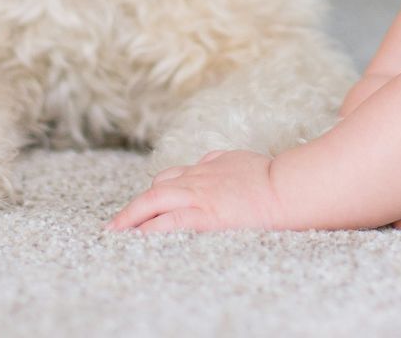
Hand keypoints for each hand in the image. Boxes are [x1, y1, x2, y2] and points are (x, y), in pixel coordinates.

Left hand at [107, 150, 284, 232]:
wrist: (286, 188)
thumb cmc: (270, 177)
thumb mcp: (239, 160)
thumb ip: (220, 162)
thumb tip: (210, 161)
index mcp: (206, 168)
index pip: (170, 178)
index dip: (152, 195)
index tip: (141, 208)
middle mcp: (197, 179)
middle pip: (155, 190)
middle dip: (131, 209)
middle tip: (114, 226)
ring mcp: (198, 196)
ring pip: (154, 201)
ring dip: (132, 218)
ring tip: (117, 234)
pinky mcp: (204, 215)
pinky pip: (169, 222)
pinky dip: (150, 230)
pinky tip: (139, 240)